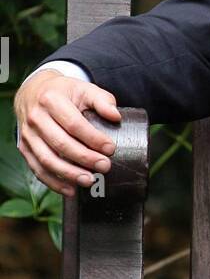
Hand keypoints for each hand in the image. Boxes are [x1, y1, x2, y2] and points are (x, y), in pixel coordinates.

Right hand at [14, 70, 121, 197]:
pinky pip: (37, 169)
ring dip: (69, 174)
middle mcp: (36, 117)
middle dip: (84, 158)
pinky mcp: (24, 147)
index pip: (74, 124)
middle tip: (104, 166)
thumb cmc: (62, 93)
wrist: (32, 92)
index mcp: (51, 100)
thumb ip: (102, 100)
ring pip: (47, 159)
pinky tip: (71, 189)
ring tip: (89, 181)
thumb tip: (116, 116)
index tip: (110, 149)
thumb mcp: (83, 89)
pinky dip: (54, 182)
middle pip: (60, 143)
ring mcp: (28, 134)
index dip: (93, 138)